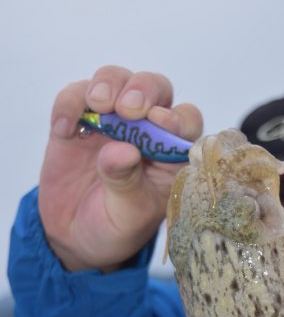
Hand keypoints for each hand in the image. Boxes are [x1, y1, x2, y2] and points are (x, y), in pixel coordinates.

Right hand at [39, 65, 202, 271]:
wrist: (74, 236)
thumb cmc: (116, 227)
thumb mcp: (127, 215)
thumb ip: (126, 183)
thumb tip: (122, 150)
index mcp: (171, 155)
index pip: (186, 123)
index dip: (177, 118)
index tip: (160, 122)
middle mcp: (147, 130)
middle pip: (155, 89)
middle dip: (144, 90)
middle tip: (128, 107)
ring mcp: (112, 121)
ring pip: (117, 80)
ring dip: (109, 84)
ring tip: (98, 104)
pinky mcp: (78, 120)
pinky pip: (75, 97)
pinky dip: (70, 103)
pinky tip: (64, 129)